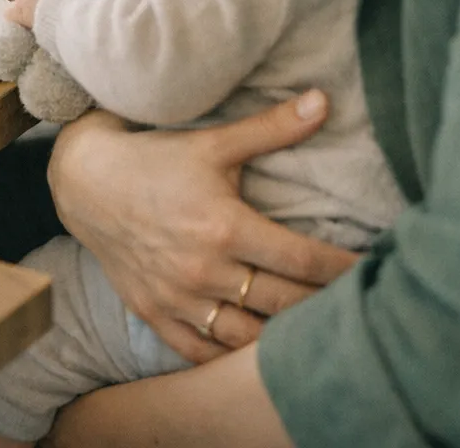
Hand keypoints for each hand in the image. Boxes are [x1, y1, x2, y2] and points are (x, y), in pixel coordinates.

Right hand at [48, 93, 357, 364]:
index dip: (343, 268)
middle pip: (283, 304)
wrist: (85, 180)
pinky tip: (254, 355)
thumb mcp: (214, 141)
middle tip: (356, 306)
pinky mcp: (156, 313)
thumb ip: (272, 128)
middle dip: (323, 306)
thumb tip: (324, 101)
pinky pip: (201, 353)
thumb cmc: (155, 156)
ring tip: (312, 333)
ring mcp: (179, 298)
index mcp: (225, 227)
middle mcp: (204, 270)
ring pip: (246, 339)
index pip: (302, 259)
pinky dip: (230, 359)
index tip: (374, 270)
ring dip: (281, 340)